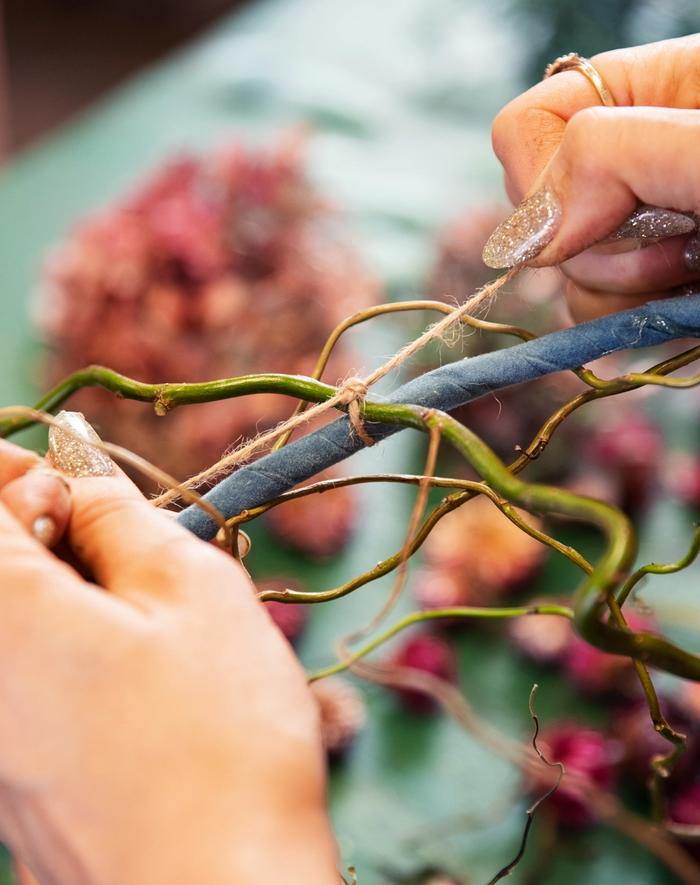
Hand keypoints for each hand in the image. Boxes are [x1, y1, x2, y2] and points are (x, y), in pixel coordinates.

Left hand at [0, 421, 337, 884]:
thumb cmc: (219, 736)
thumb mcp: (192, 590)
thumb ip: (121, 517)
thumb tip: (80, 475)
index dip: (23, 470)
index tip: (84, 484)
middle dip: (47, 532)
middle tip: (132, 552)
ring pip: (13, 621)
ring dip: (66, 594)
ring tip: (149, 621)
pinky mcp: (7, 780)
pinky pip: (22, 678)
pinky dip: (65, 650)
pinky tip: (137, 681)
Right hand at [482, 35, 699, 320]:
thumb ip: (612, 155)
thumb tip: (526, 232)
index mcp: (646, 92)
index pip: (527, 127)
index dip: (540, 177)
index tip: (597, 215)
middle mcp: (629, 159)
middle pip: (536, 210)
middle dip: (594, 244)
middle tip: (683, 237)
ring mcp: (634, 227)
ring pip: (559, 274)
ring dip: (616, 289)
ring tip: (694, 270)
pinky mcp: (644, 288)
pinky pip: (587, 315)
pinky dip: (624, 321)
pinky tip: (685, 304)